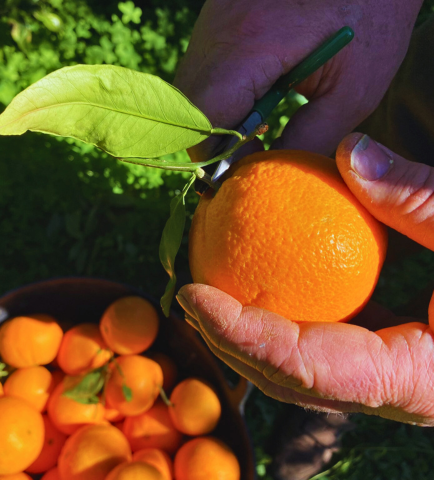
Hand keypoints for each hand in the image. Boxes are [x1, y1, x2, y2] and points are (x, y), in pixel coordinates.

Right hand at [174, 0, 421, 160]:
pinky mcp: (218, 19)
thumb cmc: (370, 15)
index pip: (199, 123)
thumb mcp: (353, 89)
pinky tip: (259, 95)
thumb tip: (273, 174)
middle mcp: (216, 34)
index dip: (216, 157)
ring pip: (190, 94)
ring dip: (218, 120)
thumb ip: (310, 139)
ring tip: (263, 123)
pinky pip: (203, 72)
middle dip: (216, 143)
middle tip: (257, 151)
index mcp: (247, 49)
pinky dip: (223, 95)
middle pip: (186, 112)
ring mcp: (212, 23)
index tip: (249, 168)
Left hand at [177, 133, 433, 425]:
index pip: (307, 369)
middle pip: (285, 379)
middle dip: (227, 341)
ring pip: (290, 371)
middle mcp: (387, 393)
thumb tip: (349, 152)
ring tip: (203, 291)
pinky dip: (269, 321)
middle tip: (186, 291)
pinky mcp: (372, 359)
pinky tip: (247, 286)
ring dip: (239, 334)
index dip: (242, 335)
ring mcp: (377, 381)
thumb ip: (420, 197)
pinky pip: (308, 346)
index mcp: (414, 381)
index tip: (192, 295)